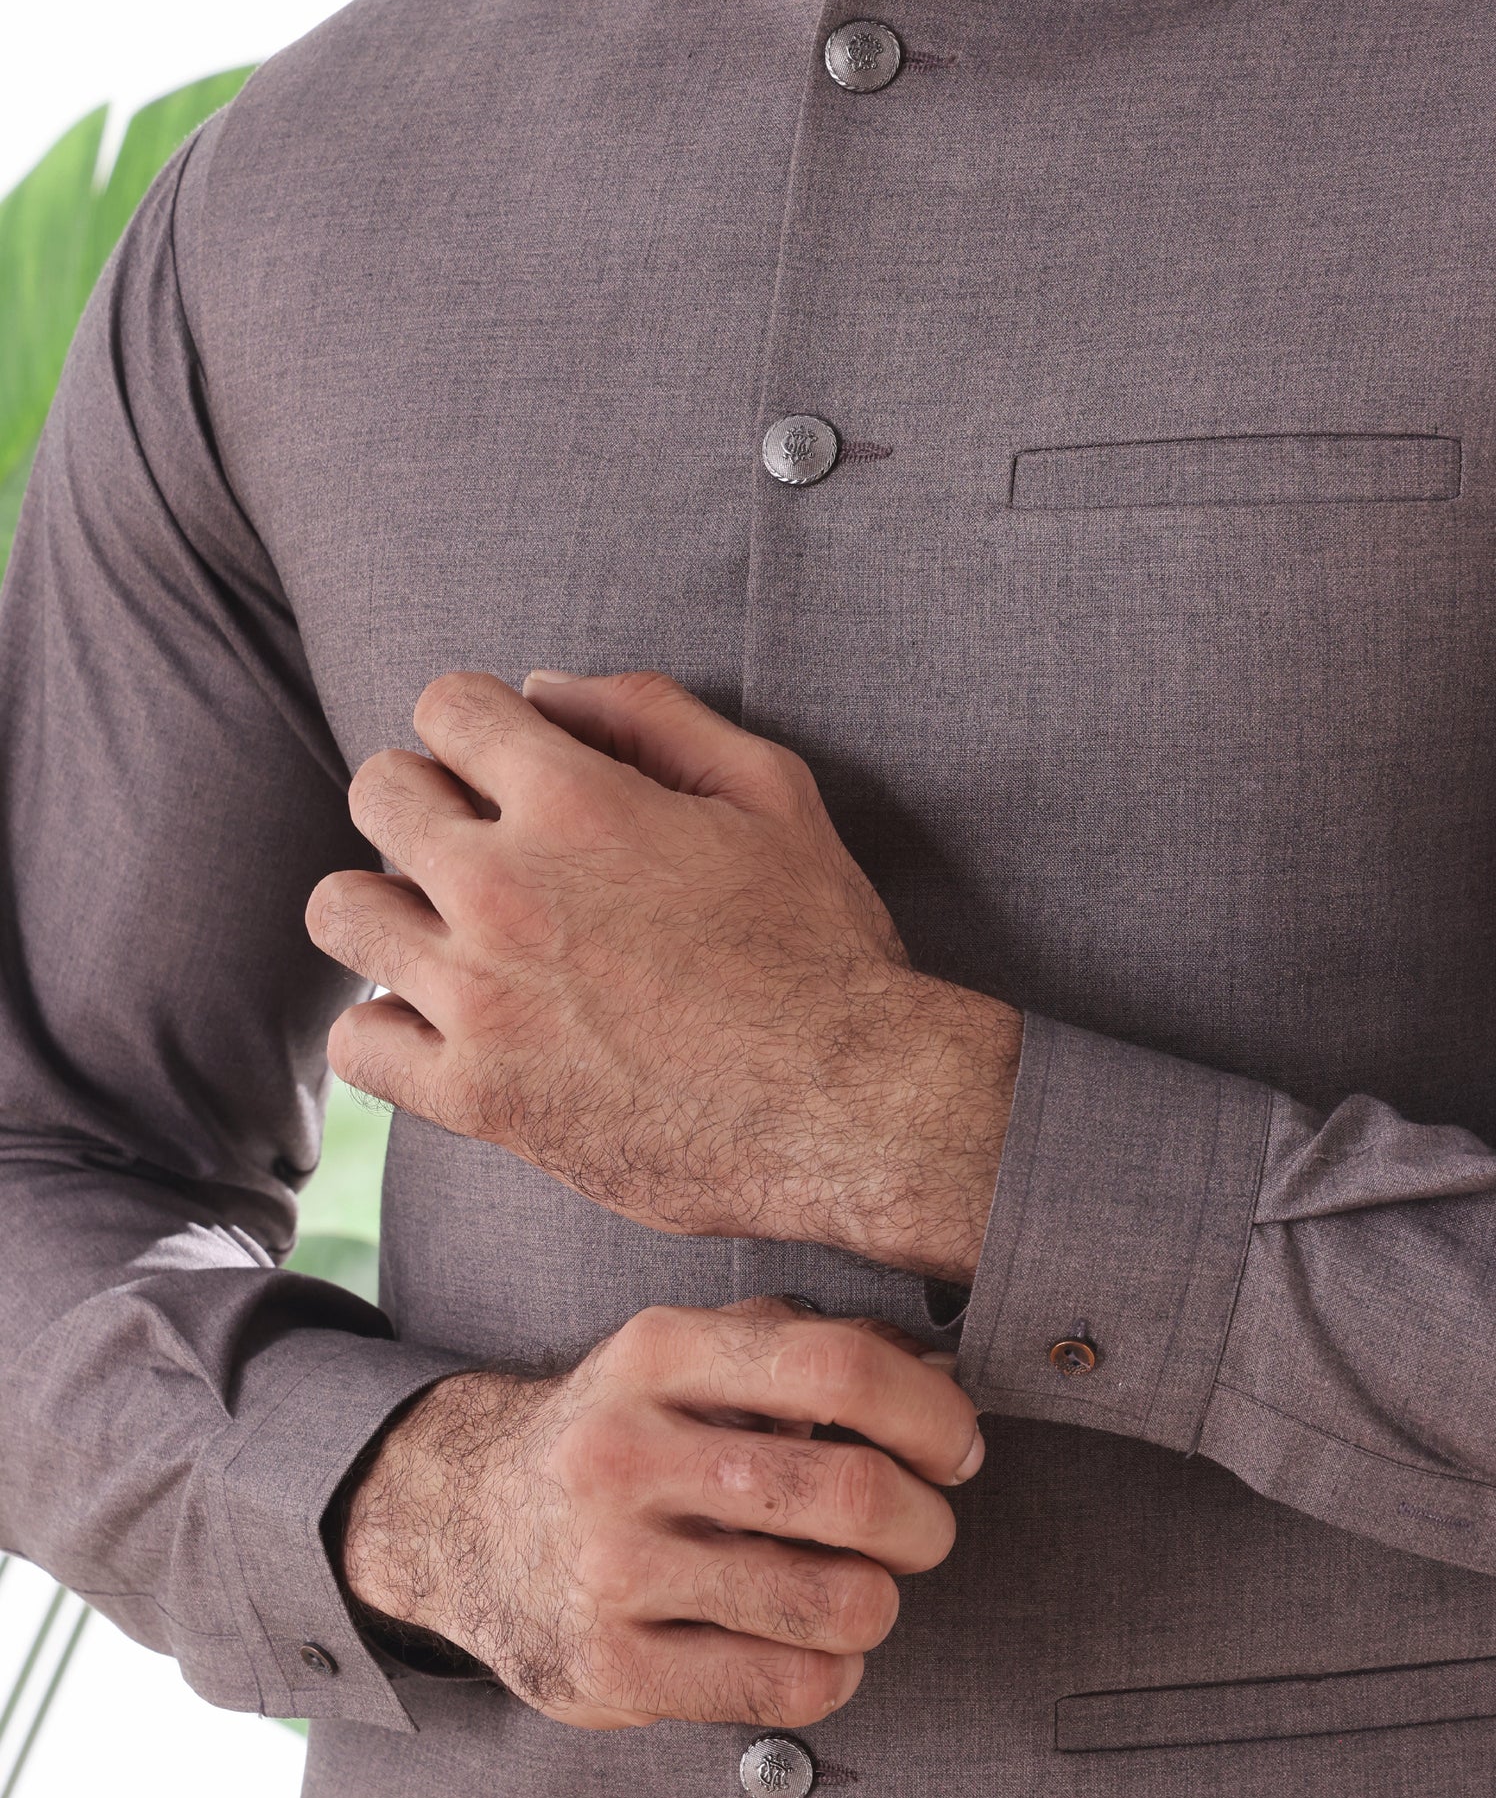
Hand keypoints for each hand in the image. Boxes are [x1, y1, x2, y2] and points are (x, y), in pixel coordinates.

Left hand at [306, 670, 1021, 1279]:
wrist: (849, 1108)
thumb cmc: (823, 946)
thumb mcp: (771, 791)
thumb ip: (652, 716)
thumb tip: (544, 690)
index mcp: (576, 800)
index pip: (447, 706)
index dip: (481, 725)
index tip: (509, 766)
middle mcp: (506, 890)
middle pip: (378, 792)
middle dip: (426, 798)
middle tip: (482, 844)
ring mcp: (481, 998)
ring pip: (343, 911)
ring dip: (389, 905)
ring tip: (450, 931)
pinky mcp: (478, 1098)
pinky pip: (358, 1044)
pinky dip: (389, 1029)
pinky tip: (447, 1023)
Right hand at [338, 1297, 981, 1727]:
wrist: (463, 1522)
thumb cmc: (625, 1435)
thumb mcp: (694, 1357)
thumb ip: (814, 1350)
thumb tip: (945, 1374)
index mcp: (659, 1354)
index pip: (840, 1369)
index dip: (932, 1415)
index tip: (955, 1450)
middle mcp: (624, 1455)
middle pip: (851, 1493)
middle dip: (925, 1523)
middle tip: (922, 1532)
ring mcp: (609, 1568)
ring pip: (834, 1602)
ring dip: (881, 1603)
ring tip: (860, 1591)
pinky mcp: (606, 1669)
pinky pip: (785, 1686)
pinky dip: (832, 1673)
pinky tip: (810, 1649)